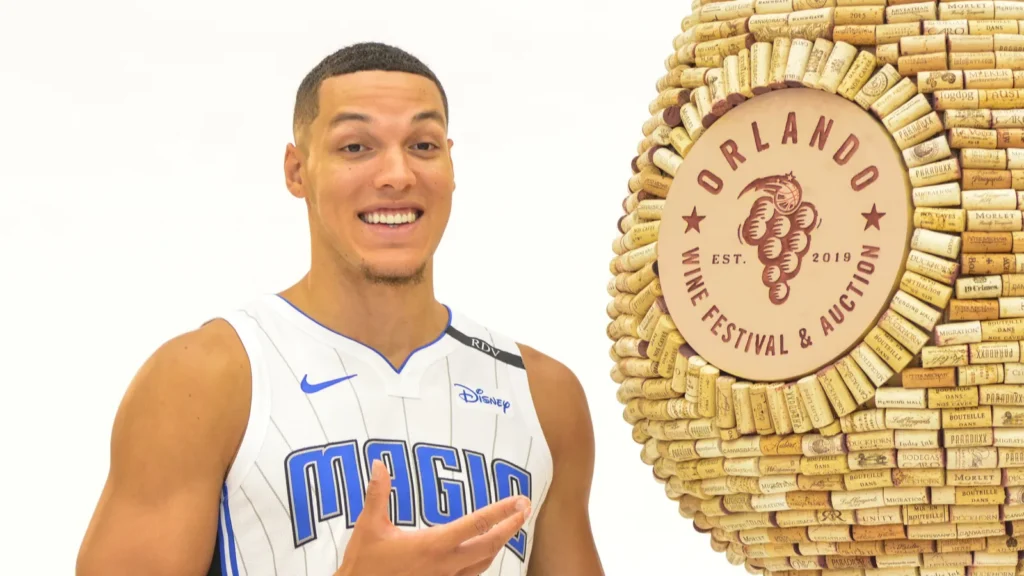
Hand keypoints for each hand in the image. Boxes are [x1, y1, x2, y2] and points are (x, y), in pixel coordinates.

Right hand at [335, 460, 531, 575]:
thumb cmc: (364, 565)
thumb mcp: (368, 526)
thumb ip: (378, 494)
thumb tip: (380, 465)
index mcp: (433, 545)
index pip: (477, 524)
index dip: (502, 511)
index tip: (518, 500)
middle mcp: (446, 564)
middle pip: (491, 545)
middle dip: (511, 527)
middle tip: (525, 510)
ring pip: (484, 564)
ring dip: (499, 545)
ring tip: (509, 529)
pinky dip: (482, 562)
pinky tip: (482, 554)